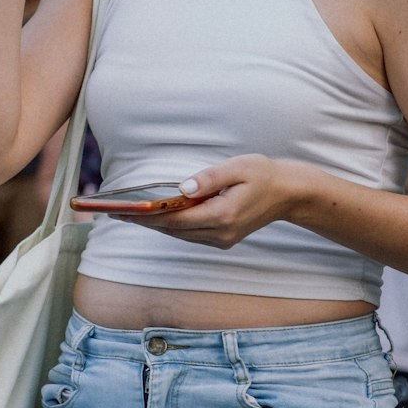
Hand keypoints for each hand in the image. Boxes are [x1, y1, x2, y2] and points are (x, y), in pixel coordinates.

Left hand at [117, 154, 287, 248]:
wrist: (288, 193)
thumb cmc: (263, 175)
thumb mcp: (237, 168)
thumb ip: (209, 178)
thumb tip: (183, 188)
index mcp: (223, 214)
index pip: (177, 220)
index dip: (149, 217)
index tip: (127, 213)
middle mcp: (222, 233)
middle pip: (175, 231)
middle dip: (147, 223)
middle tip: (119, 214)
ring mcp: (223, 239)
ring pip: (181, 235)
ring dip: (158, 226)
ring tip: (132, 216)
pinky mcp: (223, 239)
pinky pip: (191, 235)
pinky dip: (173, 227)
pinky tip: (159, 218)